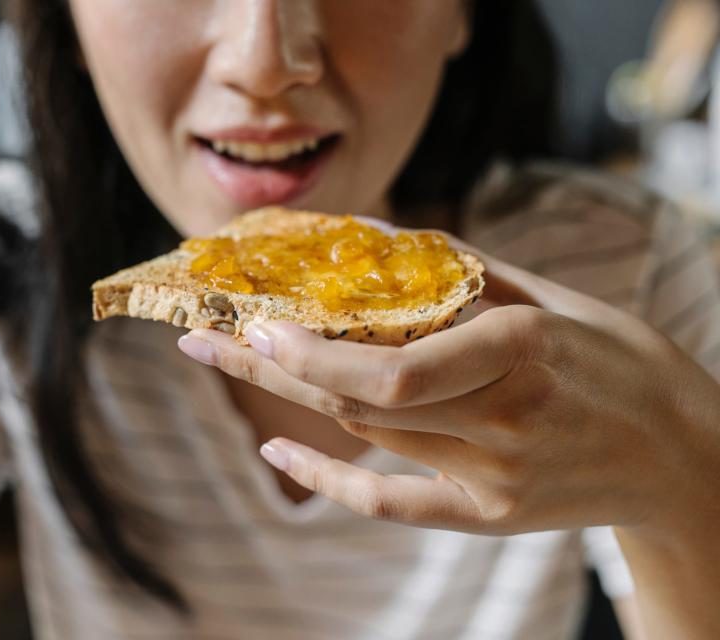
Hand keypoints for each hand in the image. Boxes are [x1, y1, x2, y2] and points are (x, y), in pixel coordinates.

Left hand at [177, 233, 719, 538]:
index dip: (316, 353)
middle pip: (361, 401)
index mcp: (522, 353)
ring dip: (291, 398)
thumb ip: (466, 270)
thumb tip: (383, 235)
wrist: (678, 454)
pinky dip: (330, 478)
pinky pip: (394, 504)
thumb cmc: (617, 361)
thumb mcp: (555, 298)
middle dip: (272, 366)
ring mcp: (494, 477)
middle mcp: (504, 421)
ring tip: (232, 361)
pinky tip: (278, 448)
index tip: (255, 324)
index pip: (395, 369)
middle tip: (203, 336)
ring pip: (370, 437)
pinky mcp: (488, 515)